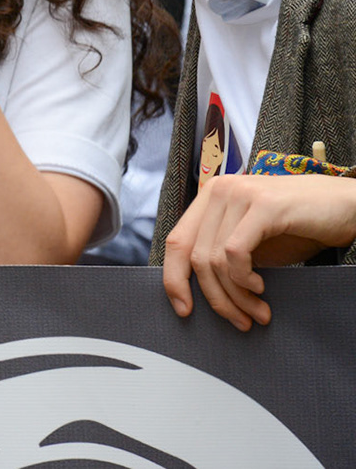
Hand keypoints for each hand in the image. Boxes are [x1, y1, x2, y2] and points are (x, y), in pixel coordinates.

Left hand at [162, 173, 355, 329]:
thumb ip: (224, 257)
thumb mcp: (253, 245)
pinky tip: (260, 288)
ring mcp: (239, 194)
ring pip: (215, 259)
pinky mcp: (263, 205)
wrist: (345, 207)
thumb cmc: (300, 227)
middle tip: (239, 320)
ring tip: (257, 312)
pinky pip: (235, 252)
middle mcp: (219, 191)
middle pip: (194, 256)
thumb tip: (201, 291)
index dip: (174, 279)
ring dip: (236, 296)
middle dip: (215, 297)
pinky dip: (243, 278)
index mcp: (210, 198)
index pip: (176, 242)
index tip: (184, 309)